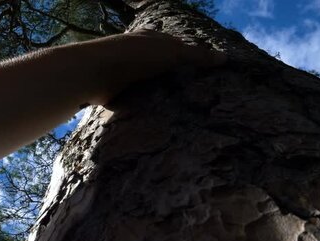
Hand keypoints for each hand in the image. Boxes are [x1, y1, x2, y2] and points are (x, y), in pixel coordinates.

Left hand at [75, 30, 226, 104]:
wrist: (95, 73)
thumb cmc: (135, 56)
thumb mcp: (172, 53)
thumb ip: (196, 56)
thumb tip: (225, 58)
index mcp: (150, 40)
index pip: (176, 47)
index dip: (190, 60)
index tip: (206, 77)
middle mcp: (138, 56)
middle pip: (161, 69)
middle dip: (175, 81)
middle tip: (198, 100)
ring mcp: (126, 75)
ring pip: (148, 87)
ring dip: (159, 98)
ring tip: (181, 114)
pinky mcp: (117, 94)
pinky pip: (135, 103)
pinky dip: (144, 109)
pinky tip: (156, 120)